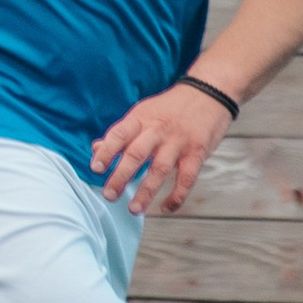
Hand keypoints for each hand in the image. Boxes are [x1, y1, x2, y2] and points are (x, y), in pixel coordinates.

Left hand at [94, 82, 234, 213]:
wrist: (207, 94)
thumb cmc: (169, 108)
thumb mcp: (143, 113)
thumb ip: (122, 132)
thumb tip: (96, 149)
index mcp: (141, 117)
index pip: (119, 134)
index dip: (106, 151)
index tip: (95, 168)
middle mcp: (157, 129)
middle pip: (136, 154)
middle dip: (121, 176)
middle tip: (109, 195)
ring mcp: (178, 142)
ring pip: (159, 169)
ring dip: (145, 191)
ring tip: (134, 209)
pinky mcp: (197, 153)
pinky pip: (186, 179)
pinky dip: (176, 196)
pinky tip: (165, 208)